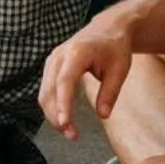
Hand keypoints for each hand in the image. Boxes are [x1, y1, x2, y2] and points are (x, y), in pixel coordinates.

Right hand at [38, 25, 132, 139]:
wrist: (108, 28)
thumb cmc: (115, 48)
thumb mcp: (120, 70)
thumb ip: (110, 93)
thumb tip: (103, 115)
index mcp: (77, 52)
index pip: (65, 81)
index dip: (63, 104)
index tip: (65, 123)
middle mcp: (60, 55)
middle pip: (50, 90)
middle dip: (57, 115)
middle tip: (72, 135)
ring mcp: (53, 59)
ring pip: (45, 92)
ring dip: (53, 114)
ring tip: (69, 131)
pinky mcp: (52, 66)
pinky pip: (47, 89)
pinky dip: (52, 106)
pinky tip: (63, 119)